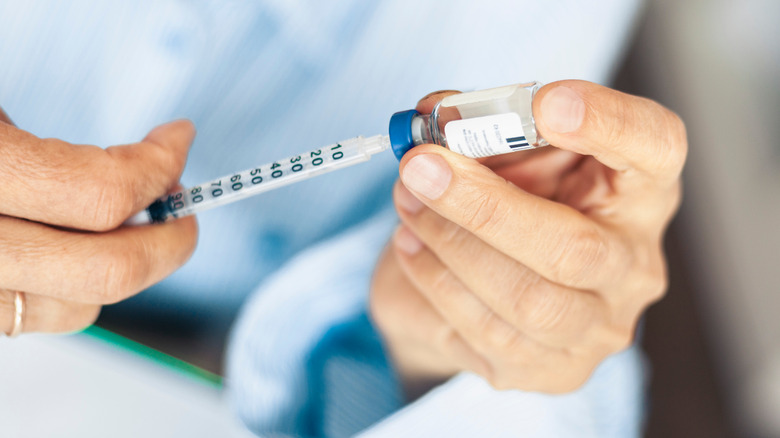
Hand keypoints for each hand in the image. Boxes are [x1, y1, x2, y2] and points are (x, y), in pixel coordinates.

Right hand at [0, 107, 197, 334]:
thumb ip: (52, 147)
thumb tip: (153, 159)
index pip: (101, 194)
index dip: (158, 166)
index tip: (177, 139)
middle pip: (109, 270)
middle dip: (169, 238)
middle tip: (181, 202)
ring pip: (82, 307)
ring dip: (129, 263)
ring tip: (134, 222)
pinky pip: (44, 316)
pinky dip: (82, 283)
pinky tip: (81, 243)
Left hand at [370, 80, 685, 392]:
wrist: (475, 287)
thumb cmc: (502, 203)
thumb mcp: (501, 152)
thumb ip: (477, 125)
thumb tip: (431, 114)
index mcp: (638, 190)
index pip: (656, 148)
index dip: (609, 123)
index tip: (546, 102)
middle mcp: (633, 264)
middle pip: (577, 248)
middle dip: (485, 206)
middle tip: (421, 167)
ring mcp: (599, 326)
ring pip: (529, 300)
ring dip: (450, 244)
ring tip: (407, 202)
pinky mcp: (555, 370)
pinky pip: (490, 332)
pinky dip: (437, 281)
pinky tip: (411, 245)